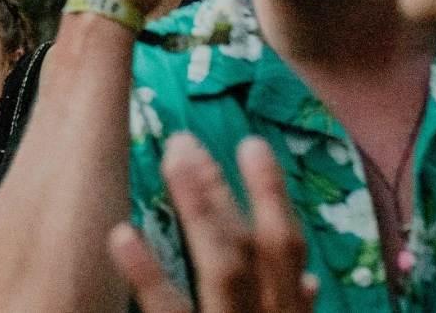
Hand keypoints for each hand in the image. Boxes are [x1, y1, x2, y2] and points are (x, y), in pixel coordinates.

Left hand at [108, 134, 316, 312]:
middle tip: (183, 140)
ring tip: (173, 163)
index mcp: (290, 312)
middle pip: (254, 246)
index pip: (287, 247)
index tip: (251, 142)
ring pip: (225, 268)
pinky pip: (172, 311)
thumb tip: (311, 280)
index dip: (273, 195)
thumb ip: (295, 310)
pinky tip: (124, 235)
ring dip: (203, 210)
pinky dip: (149, 275)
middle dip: (223, 190)